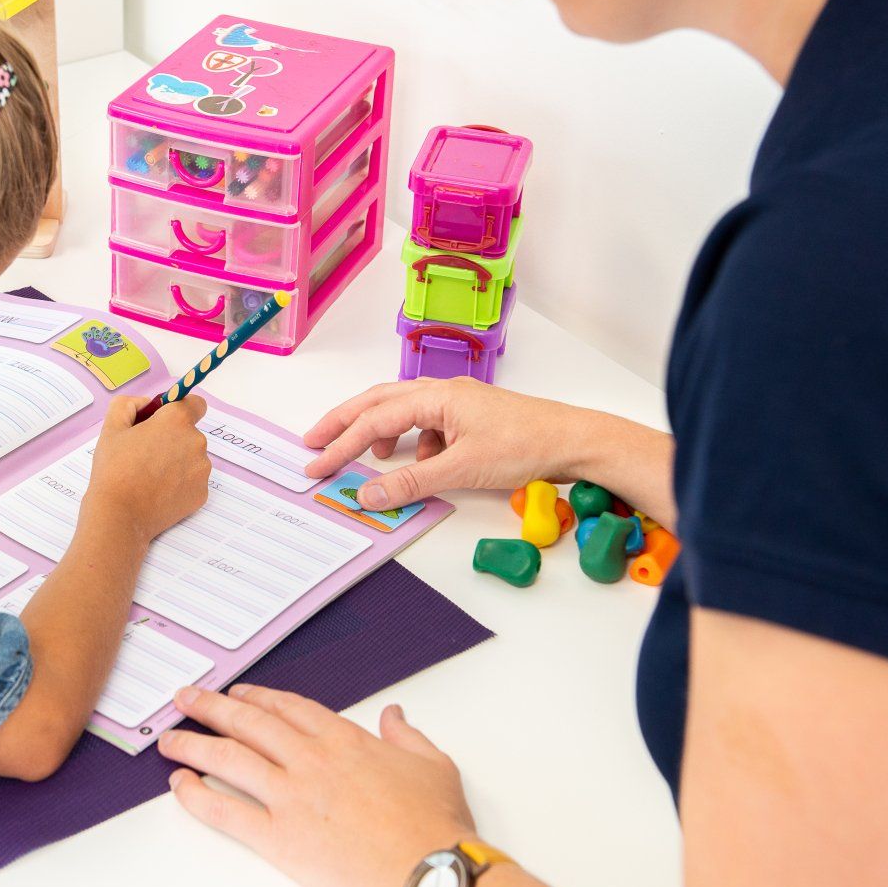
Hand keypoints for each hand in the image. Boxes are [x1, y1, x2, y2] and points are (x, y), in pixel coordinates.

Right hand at [84, 394, 210, 543]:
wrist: (119, 515)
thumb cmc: (114, 469)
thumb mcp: (112, 426)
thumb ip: (129, 404)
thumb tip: (146, 404)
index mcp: (177, 421)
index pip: (195, 404)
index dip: (179, 409)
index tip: (164, 421)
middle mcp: (196, 442)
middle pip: (190, 433)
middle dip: (173, 439)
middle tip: (146, 454)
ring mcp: (202, 470)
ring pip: (192, 458)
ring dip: (177, 461)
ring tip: (150, 476)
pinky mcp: (202, 493)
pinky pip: (193, 481)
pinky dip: (180, 483)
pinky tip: (158, 491)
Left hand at [162, 684, 477, 886]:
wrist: (430, 872)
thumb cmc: (435, 825)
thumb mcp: (434, 765)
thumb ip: (407, 737)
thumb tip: (395, 715)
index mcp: (345, 740)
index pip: (288, 708)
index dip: (257, 697)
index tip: (237, 694)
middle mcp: (311, 760)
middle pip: (249, 723)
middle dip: (212, 707)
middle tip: (186, 700)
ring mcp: (292, 797)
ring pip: (229, 759)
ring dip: (194, 745)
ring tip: (170, 740)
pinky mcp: (280, 838)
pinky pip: (226, 812)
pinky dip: (197, 798)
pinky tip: (180, 787)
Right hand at [304, 378, 600, 509]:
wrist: (573, 442)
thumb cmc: (527, 444)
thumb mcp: (462, 468)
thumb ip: (412, 482)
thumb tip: (370, 494)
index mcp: (435, 396)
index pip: (374, 420)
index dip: (341, 444)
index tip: (317, 464)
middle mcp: (442, 392)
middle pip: (379, 402)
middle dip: (344, 423)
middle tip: (314, 442)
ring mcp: (457, 404)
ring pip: (402, 411)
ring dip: (378, 431)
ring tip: (367, 457)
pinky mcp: (470, 419)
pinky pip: (427, 425)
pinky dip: (412, 443)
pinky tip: (421, 464)